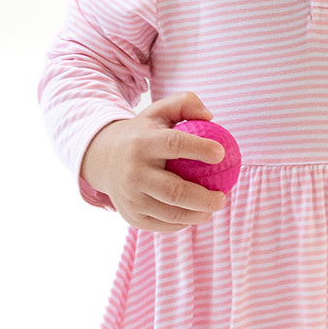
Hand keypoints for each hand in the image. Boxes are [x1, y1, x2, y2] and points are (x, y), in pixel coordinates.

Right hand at [81, 92, 228, 232]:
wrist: (104, 159)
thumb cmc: (144, 134)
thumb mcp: (159, 112)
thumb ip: (185, 103)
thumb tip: (210, 116)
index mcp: (141, 143)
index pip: (174, 144)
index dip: (200, 149)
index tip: (222, 154)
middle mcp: (133, 173)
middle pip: (174, 191)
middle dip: (205, 198)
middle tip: (223, 197)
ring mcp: (130, 198)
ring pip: (171, 214)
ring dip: (199, 215)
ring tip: (214, 207)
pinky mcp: (132, 217)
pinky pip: (164, 225)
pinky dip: (184, 222)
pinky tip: (196, 214)